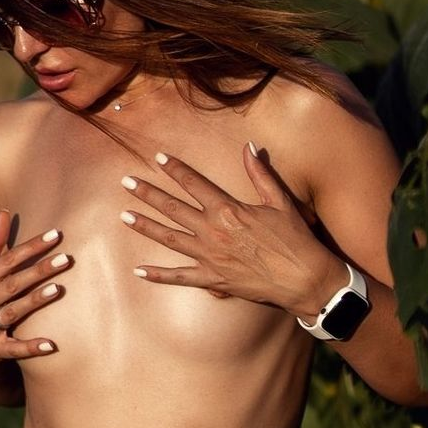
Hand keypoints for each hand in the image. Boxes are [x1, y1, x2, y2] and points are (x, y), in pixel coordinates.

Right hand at [0, 210, 71, 365]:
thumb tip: (4, 210)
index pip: (7, 260)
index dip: (31, 247)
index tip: (55, 235)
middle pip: (13, 284)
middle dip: (38, 271)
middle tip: (65, 259)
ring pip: (13, 312)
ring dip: (34, 301)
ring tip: (57, 289)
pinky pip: (14, 349)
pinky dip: (31, 348)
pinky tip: (50, 345)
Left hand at [118, 144, 347, 315]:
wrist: (303, 279)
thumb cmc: (295, 239)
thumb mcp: (280, 201)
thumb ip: (260, 174)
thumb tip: (249, 147)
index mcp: (228, 210)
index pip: (194, 183)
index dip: (175, 169)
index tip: (156, 157)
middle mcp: (213, 232)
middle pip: (173, 209)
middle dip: (148, 193)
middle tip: (126, 182)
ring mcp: (210, 258)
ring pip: (169, 239)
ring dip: (145, 227)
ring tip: (124, 216)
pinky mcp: (213, 280)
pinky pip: (179, 278)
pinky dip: (158, 275)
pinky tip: (139, 271)